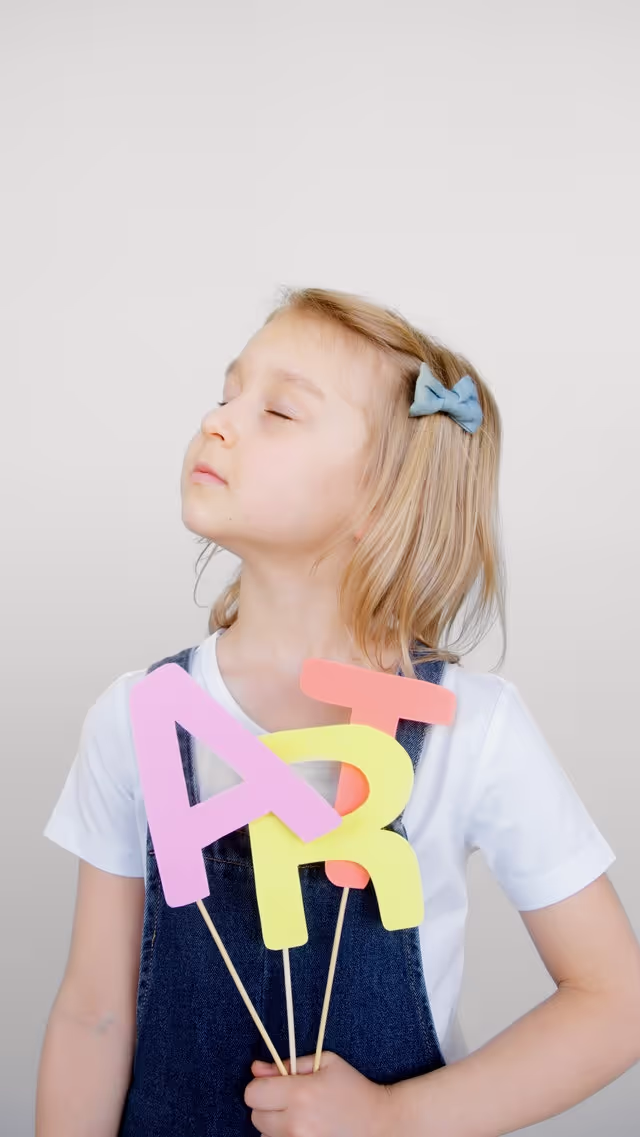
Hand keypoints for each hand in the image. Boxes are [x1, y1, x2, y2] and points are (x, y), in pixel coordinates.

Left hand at [244, 1050, 395, 1135]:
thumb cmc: (353, 1088)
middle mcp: (295, 1124)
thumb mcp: (325, 1062)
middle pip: (255, 1117)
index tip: (275, 1085)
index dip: (261, 1086)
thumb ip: (289, 1064)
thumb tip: (256, 1068)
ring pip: (264, 1136)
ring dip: (274, 1127)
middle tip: (289, 1100)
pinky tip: (302, 1130)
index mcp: (300, 1093)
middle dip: (267, 1106)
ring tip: (298, 1117)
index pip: (252, 1093)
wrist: (379, 1123)